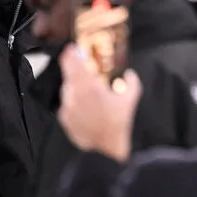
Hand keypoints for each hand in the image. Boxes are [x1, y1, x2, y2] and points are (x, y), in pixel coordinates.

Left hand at [58, 44, 142, 161]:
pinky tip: (86, 105)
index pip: (72, 63)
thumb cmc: (119, 123)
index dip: (70, 53)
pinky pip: (67, 103)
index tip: (73, 48)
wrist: (105, 148)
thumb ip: (131, 82)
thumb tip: (129, 74)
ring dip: (75, 84)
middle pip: (68, 74)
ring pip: (67, 89)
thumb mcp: (131, 99)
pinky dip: (74, 100)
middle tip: (82, 64)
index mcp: (89, 86)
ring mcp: (67, 107)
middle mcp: (74, 95)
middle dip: (74, 68)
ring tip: (87, 87)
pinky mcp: (64, 118)